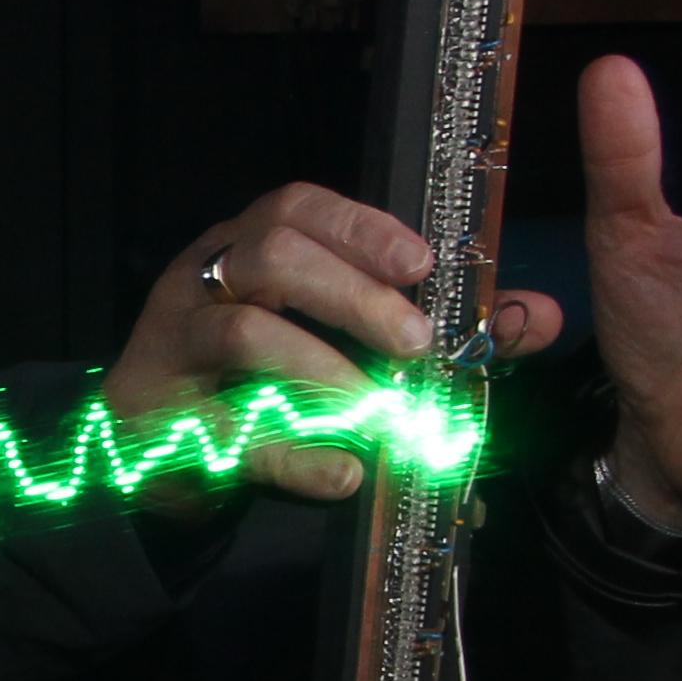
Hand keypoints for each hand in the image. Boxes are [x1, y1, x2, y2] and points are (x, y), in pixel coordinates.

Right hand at [104, 184, 565, 502]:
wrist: (146, 452)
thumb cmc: (257, 382)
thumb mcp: (338, 343)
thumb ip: (430, 326)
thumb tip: (535, 317)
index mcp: (246, 246)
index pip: (298, 208)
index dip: (362, 228)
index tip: (422, 263)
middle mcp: (202, 278)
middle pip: (276, 254)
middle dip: (354, 293)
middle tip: (414, 341)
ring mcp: (173, 342)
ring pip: (243, 327)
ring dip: (322, 365)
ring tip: (376, 406)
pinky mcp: (160, 417)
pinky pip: (228, 429)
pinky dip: (293, 452)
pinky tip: (342, 472)